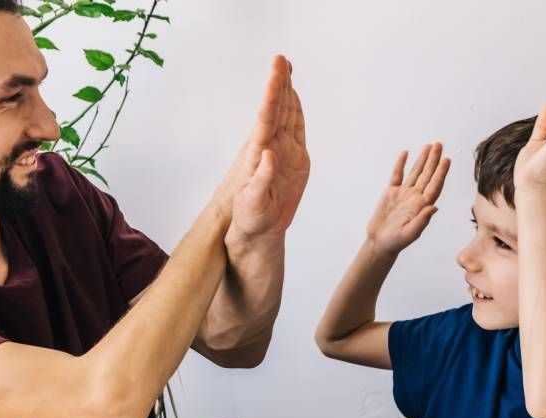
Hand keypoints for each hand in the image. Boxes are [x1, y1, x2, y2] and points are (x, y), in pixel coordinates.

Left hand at [217, 55, 309, 241]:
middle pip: (276, 109)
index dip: (272, 94)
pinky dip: (295, 110)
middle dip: (278, 83)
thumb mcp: (253, 204)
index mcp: (260, 155)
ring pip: (284, 114)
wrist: (256, 229)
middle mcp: (270, 147)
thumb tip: (267, 156)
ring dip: (285, 91)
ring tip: (285, 68)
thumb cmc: (250, 218)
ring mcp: (282, 151)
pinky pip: (295, 129)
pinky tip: (293, 96)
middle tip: (280, 58)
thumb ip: (261, 180)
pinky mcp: (293, 159)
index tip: (275, 72)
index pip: (267, 118)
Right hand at [366, 143, 450, 254]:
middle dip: (433, 159)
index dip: (441, 173)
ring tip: (429, 146)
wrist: (380, 242)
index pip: (434, 186)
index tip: (446, 160)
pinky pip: (397, 175)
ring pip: (415, 172)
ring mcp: (404, 194)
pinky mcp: (391, 192)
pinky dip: (400, 164)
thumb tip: (434, 207)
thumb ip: (422, 221)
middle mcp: (415, 197)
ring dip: (422, 159)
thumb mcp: (410, 234)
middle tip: (439, 145)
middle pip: (427, 175)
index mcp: (422, 206)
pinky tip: (405, 153)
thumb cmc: (396, 241)